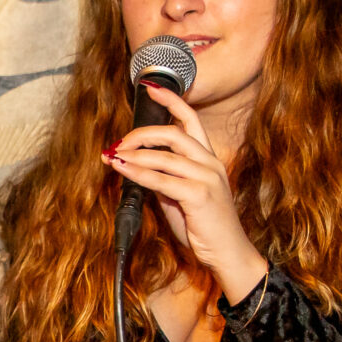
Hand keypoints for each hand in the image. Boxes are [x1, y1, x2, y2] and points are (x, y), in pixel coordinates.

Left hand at [105, 84, 270, 302]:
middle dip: (141, 134)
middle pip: (173, 133)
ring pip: (164, 155)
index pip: (190, 120)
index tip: (150, 87)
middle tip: (118, 143)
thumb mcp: (180, 198)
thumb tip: (135, 167)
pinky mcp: (199, 195)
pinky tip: (122, 169)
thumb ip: (163, 179)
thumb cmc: (205, 228)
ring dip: (133, 154)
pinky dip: (138, 173)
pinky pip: (162, 179)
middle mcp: (210, 163)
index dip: (171, 100)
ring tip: (113, 156)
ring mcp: (207, 178)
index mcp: (208, 159)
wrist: (228, 253)